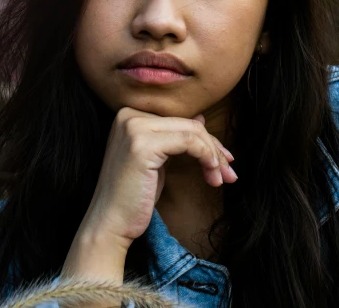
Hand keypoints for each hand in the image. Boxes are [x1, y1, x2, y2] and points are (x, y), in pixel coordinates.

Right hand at [79, 107, 236, 250]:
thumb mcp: (157, 160)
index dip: (206, 139)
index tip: (223, 160)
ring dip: (213, 156)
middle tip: (229, 172)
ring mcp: (134, 127)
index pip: (179, 120)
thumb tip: (201, 119)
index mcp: (128, 115)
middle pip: (187, 123)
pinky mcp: (142, 143)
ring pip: (192, 131)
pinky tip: (211, 175)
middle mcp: (129, 115)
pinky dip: (206, 156)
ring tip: (221, 179)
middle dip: (214, 148)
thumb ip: (174, 137)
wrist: (109, 224)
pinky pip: (188, 141)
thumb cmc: (133, 196)